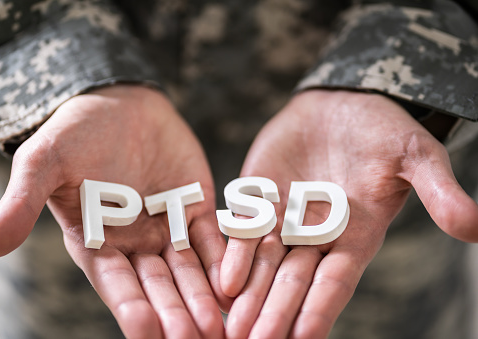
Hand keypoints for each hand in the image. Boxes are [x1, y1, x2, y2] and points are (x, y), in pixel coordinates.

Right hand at [0, 85, 231, 338]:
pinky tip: (236, 283)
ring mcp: (168, 229)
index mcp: (96, 243)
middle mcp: (134, 245)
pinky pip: (213, 239)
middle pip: (157, 287)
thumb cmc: (78, 129)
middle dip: (176, 314)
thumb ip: (22, 202)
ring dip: (203, 298)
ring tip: (219, 325)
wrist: (122, 102)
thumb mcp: (45, 161)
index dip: (131, 309)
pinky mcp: (197, 209)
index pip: (115, 285)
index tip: (148, 332)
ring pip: (188, 271)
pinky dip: (226, 260)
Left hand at [221, 90, 477, 338]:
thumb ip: (438, 192)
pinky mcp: (259, 195)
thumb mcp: (416, 157)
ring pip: (264, 263)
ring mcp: (284, 217)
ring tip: (233, 327)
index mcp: (355, 235)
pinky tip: (223, 282)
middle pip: (294, 281)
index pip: (336, 281)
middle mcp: (316, 235)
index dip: (320, 309)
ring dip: (250, 296)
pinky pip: (243, 229)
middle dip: (276, 313)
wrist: (341, 102)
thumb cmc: (383, 129)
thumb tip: (475, 228)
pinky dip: (234, 254)